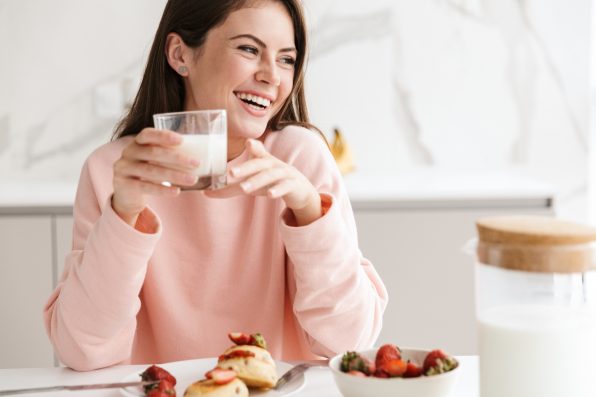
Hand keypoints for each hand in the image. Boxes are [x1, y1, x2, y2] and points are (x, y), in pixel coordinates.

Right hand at [112, 128, 198, 225]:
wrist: (127, 194)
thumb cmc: (148, 172)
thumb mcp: (155, 160)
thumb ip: (170, 154)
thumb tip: (203, 155)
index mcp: (137, 142)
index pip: (147, 134)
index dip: (163, 136)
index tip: (182, 140)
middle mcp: (128, 153)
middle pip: (153, 153)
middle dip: (177, 158)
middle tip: (196, 163)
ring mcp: (124, 169)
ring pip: (151, 171)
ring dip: (175, 175)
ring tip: (193, 180)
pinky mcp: (124, 185)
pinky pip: (145, 187)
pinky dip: (163, 189)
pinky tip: (177, 191)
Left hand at [205, 139, 321, 224]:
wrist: (300, 190)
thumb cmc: (271, 182)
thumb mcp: (253, 182)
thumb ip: (231, 187)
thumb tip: (205, 193)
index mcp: (264, 161)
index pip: (257, 151)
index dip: (253, 146)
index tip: (247, 143)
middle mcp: (274, 164)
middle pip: (259, 165)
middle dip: (245, 168)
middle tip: (231, 174)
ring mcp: (285, 174)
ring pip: (270, 176)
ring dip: (257, 181)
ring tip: (244, 188)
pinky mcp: (293, 186)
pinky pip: (285, 187)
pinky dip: (278, 190)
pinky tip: (270, 195)